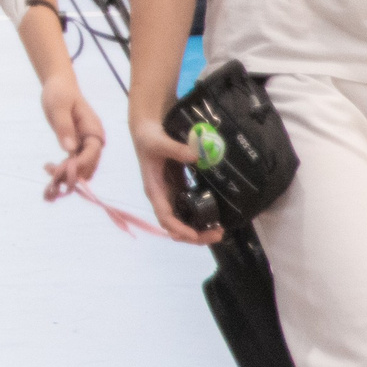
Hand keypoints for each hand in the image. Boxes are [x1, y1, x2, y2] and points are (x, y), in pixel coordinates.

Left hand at [38, 71, 105, 199]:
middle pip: (89, 164)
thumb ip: (64, 126)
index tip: (64, 172)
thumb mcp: (58, 106)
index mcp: (93, 128)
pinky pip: (74, 163)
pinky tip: (48, 168)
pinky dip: (64, 169)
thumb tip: (69, 148)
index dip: (81, 165)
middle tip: (50, 176)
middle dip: (73, 174)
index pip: (93, 152)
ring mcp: (86, 144)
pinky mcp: (77, 146)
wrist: (59, 86)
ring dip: (68, 175)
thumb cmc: (59, 93)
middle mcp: (94, 139)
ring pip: (82, 167)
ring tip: (47, 172)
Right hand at [131, 111, 221, 245]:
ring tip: (219, 229)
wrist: (146, 131)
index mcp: (155, 190)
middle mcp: (162, 197)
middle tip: (218, 233)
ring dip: (199, 229)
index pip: (165, 217)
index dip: (179, 228)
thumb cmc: (149, 139)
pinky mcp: (179, 190)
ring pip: (182, 221)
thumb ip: (176, 149)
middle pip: (174, 226)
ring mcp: (171, 195)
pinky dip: (201, 217)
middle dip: (194, 235)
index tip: (196, 234)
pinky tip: (216, 216)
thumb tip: (197, 156)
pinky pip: (189, 210)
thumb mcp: (159, 142)